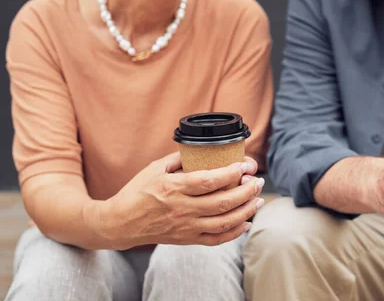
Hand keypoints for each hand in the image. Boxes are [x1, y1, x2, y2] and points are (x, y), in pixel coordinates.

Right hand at [99, 153, 264, 249]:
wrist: (121, 222)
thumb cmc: (137, 191)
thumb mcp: (154, 168)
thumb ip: (179, 159)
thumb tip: (202, 149)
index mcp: (173, 188)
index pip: (209, 181)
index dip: (231, 173)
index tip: (245, 165)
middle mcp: (181, 209)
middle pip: (222, 202)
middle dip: (246, 191)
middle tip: (258, 181)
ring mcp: (185, 226)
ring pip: (223, 222)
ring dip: (246, 210)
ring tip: (259, 199)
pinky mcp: (186, 239)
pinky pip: (215, 239)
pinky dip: (234, 233)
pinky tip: (246, 222)